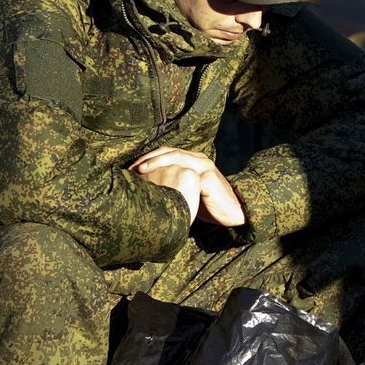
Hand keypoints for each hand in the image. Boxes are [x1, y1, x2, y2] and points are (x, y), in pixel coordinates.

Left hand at [130, 147, 245, 226]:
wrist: (233, 213)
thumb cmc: (208, 205)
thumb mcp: (188, 193)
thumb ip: (174, 186)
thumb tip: (148, 190)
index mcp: (192, 160)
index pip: (166, 153)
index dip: (148, 158)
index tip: (131, 169)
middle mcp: (198, 159)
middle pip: (168, 151)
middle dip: (148, 158)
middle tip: (131, 168)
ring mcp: (204, 166)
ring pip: (176, 157)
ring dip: (156, 162)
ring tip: (141, 170)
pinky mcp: (208, 177)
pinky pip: (186, 172)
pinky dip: (171, 175)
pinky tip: (160, 182)